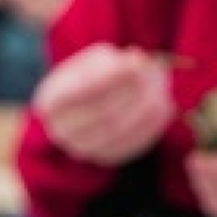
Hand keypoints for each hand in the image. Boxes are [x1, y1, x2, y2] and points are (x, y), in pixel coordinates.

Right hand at [32, 43, 175, 166]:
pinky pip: (132, 144)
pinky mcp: (107, 157)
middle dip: (133, 90)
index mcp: (51, 102)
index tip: (136, 59)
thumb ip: (109, 61)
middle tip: (155, 71)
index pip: (78, 90)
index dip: (109, 75)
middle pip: (102, 112)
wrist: (82, 110)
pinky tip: (165, 106)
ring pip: (119, 129)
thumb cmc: (89, 79)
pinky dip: (152, 125)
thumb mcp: (91, 62)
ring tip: (162, 86)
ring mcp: (84, 148)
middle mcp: (62, 131)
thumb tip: (135, 61)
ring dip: (145, 106)